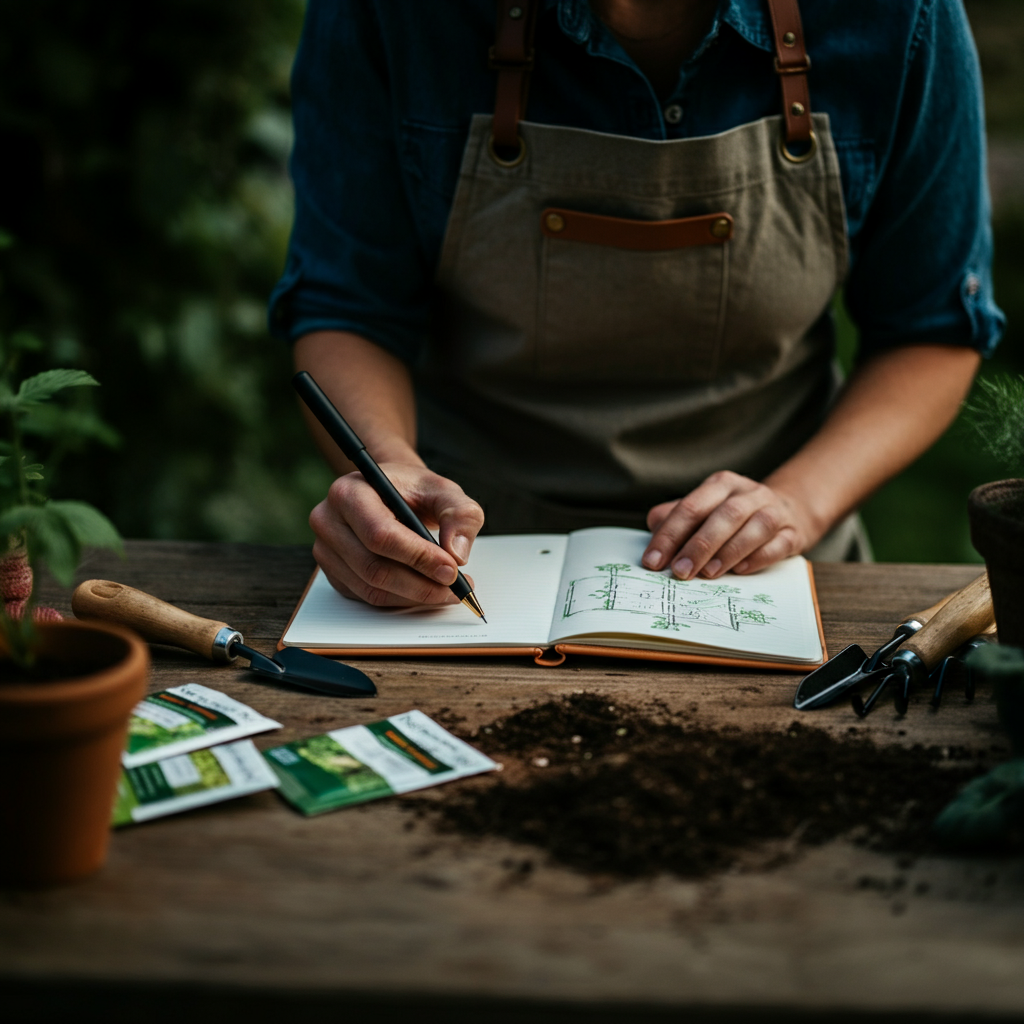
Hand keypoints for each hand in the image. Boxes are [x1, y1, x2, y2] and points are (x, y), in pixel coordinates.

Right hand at [309, 462, 483, 605]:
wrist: (392, 494)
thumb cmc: (414, 491)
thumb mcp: (445, 492)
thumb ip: (459, 515)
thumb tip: (457, 554)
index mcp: (350, 492)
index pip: (380, 534)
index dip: (418, 557)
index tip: (451, 570)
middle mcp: (329, 520)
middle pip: (374, 568)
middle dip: (421, 584)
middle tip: (456, 588)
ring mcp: (327, 549)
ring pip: (371, 588)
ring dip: (414, 596)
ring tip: (447, 590)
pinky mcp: (334, 573)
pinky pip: (367, 597)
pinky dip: (401, 600)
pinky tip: (424, 590)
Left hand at [641, 471, 819, 579]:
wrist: (787, 510)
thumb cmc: (731, 516)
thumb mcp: (703, 509)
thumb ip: (676, 518)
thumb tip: (653, 531)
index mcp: (720, 484)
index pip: (690, 507)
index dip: (669, 535)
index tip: (653, 562)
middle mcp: (748, 493)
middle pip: (723, 516)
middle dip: (698, 545)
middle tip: (679, 572)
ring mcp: (774, 511)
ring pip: (754, 527)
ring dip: (728, 552)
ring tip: (707, 573)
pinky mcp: (792, 532)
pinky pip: (778, 544)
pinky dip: (758, 558)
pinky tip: (740, 571)